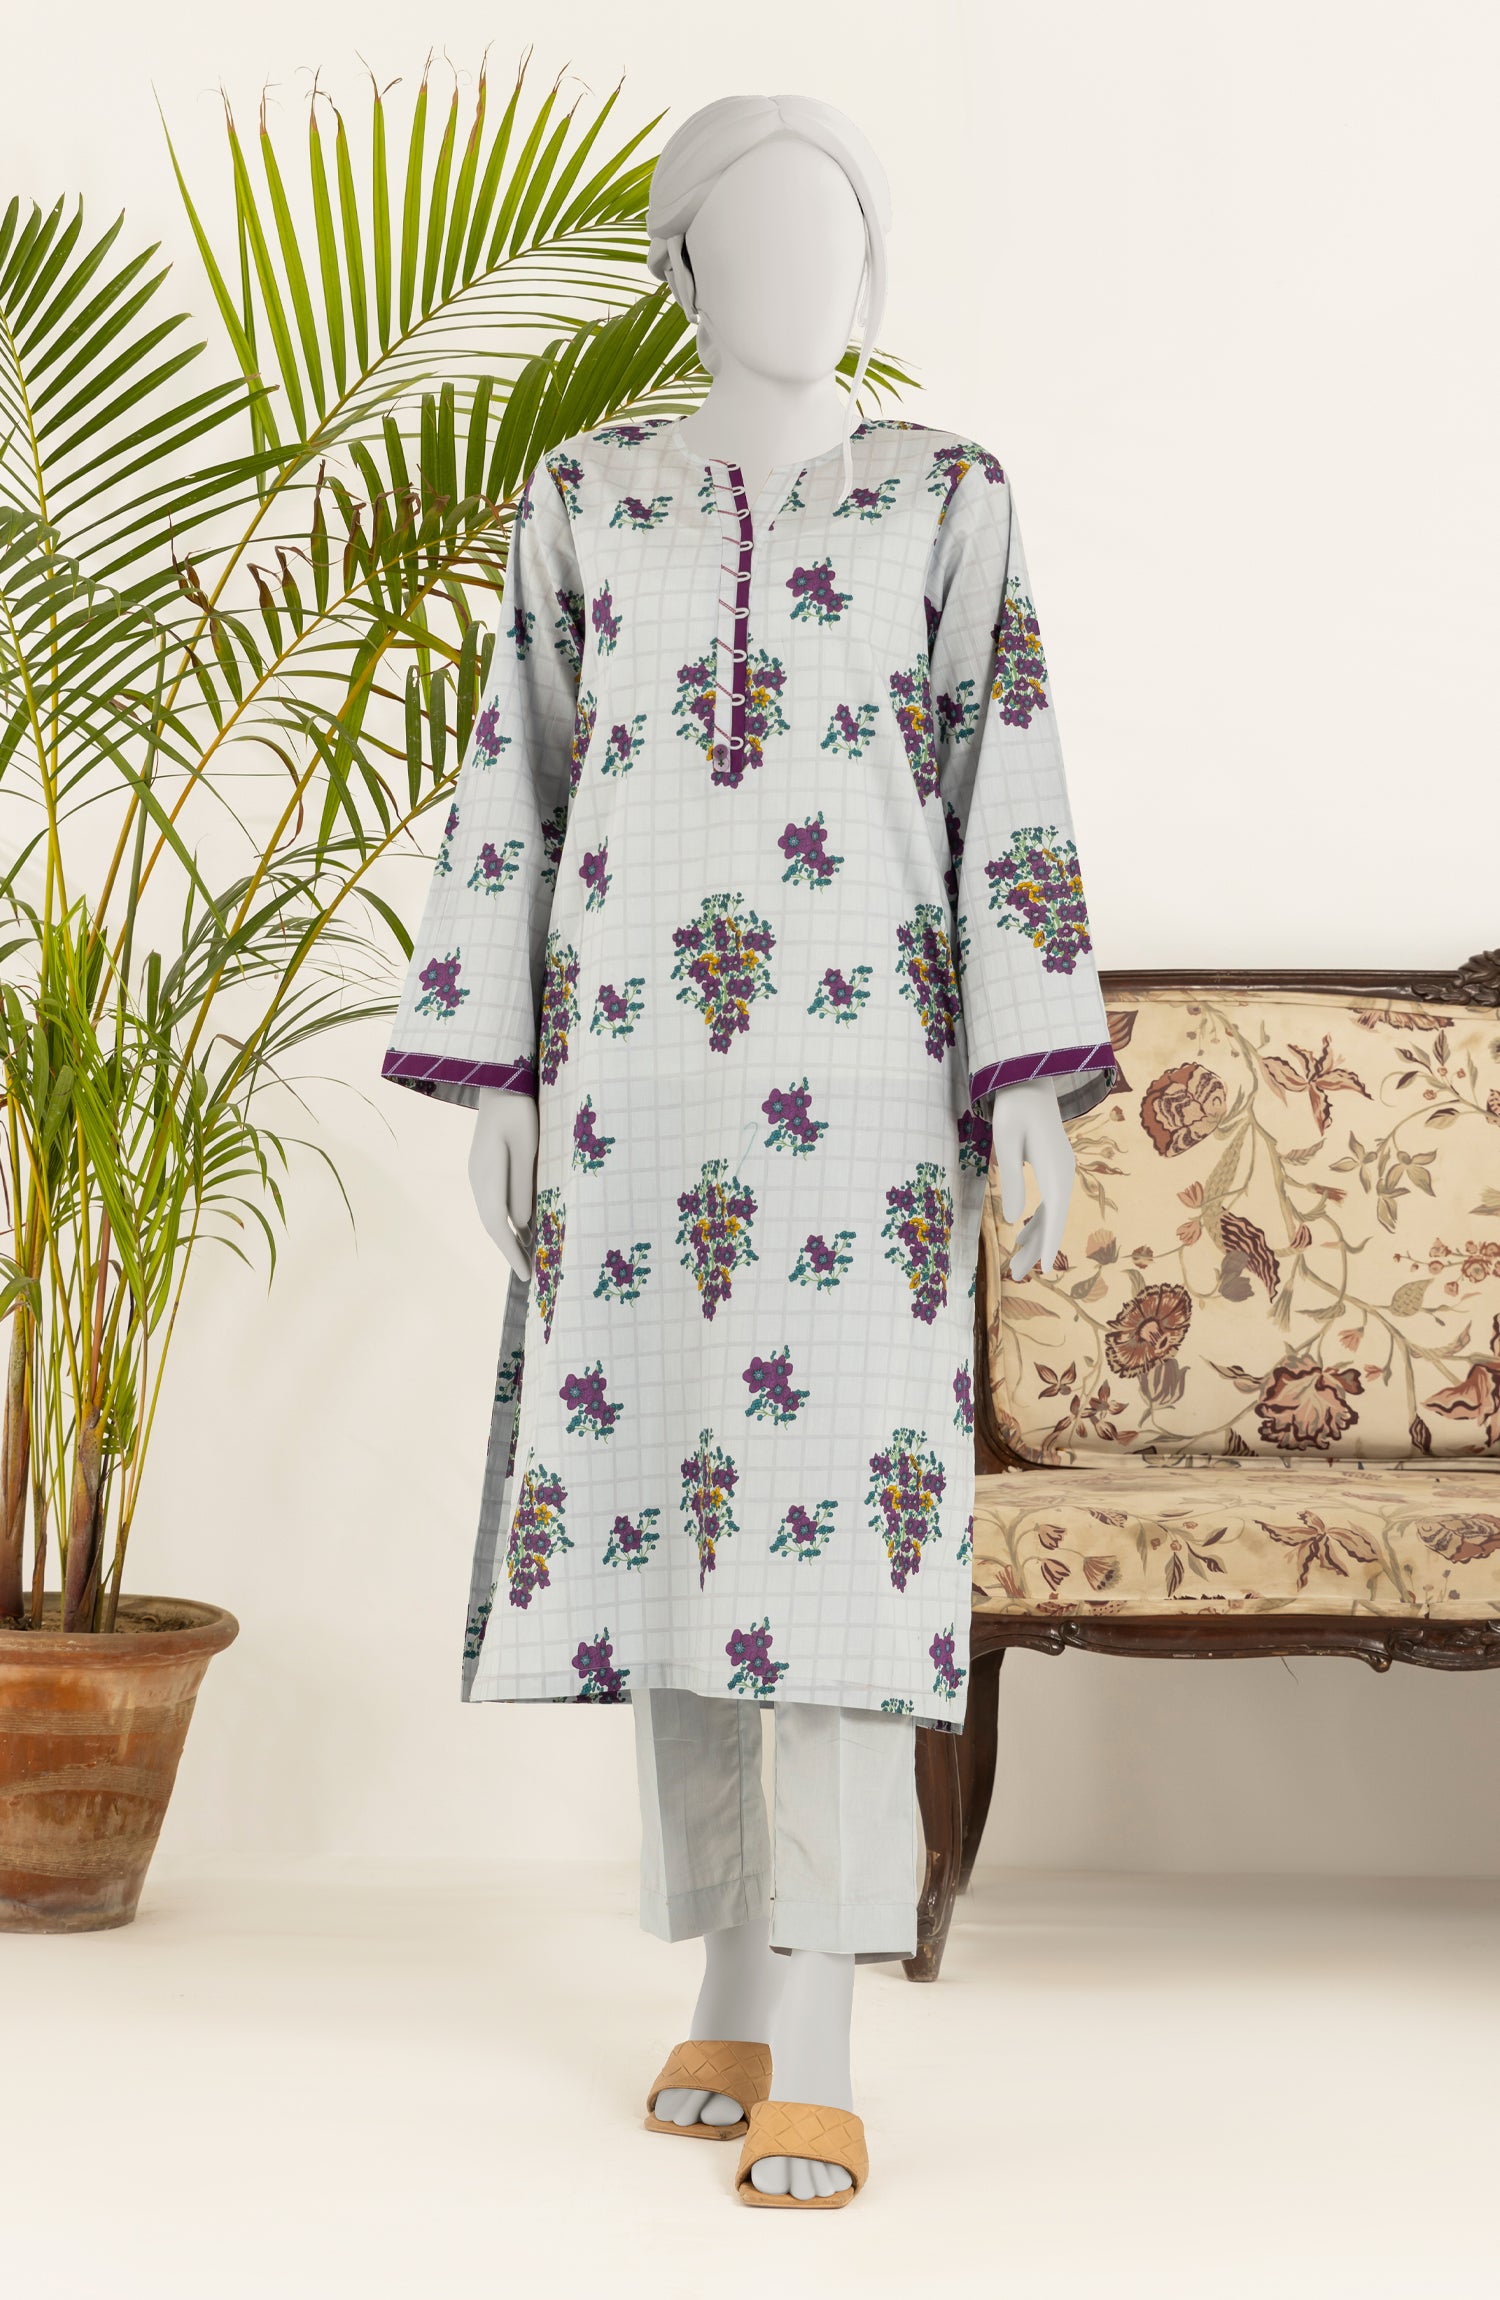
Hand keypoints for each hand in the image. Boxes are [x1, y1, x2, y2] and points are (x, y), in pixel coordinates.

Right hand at [468, 1088, 538, 1281]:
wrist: (500, 1081)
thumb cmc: (519, 1111)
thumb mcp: (528, 1148)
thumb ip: (523, 1185)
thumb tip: (522, 1223)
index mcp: (487, 1175)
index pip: (499, 1224)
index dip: (512, 1252)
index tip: (528, 1274)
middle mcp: (478, 1179)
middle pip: (492, 1224)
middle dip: (509, 1250)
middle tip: (530, 1274)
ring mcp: (478, 1173)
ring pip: (491, 1214)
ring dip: (507, 1237)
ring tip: (527, 1257)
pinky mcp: (484, 1167)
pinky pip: (494, 1202)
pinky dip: (506, 1220)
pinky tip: (521, 1226)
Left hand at [989, 1077, 1076, 1280]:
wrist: (1029, 1084)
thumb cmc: (1015, 1110)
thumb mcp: (1006, 1143)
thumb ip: (1011, 1180)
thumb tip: (1012, 1220)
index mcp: (1056, 1170)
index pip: (1055, 1214)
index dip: (1048, 1243)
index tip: (1044, 1269)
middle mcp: (1065, 1174)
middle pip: (1054, 1220)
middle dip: (1037, 1249)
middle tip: (1019, 1276)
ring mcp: (1062, 1173)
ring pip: (1052, 1215)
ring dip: (1035, 1239)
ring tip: (1017, 1266)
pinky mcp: (1054, 1170)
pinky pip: (1049, 1204)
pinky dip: (1036, 1222)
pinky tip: (1021, 1236)